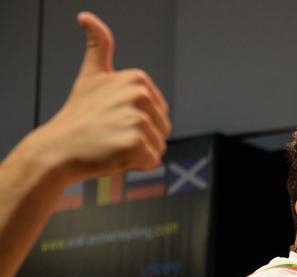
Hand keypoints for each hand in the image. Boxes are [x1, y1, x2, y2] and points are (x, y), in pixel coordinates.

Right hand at [38, 12, 170, 181]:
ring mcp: (138, 118)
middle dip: (142, 137)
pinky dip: (136, 164)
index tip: (113, 116)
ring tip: (112, 142)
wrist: (58, 147)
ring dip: (139, 152)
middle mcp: (139, 95)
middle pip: (163, 129)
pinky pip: (152, 161)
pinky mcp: (135, 142)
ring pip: (158, 146)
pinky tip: (114, 154)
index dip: (139, 120)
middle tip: (112, 132)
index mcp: (137, 79)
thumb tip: (86, 17)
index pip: (159, 112)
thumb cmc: (79, 115)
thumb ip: (99, 46)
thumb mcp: (92, 75)